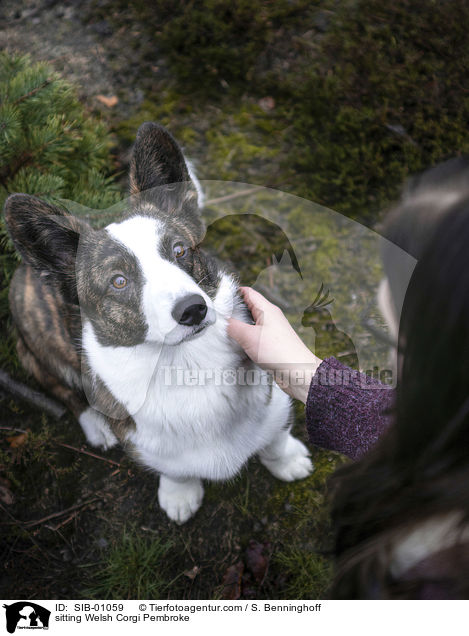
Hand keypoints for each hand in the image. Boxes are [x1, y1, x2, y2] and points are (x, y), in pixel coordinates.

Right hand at [227, 287, 321, 402]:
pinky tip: (239, 344)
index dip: (233, 292)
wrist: (298, 372)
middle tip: (219, 315)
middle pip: (249, 306)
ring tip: (226, 330)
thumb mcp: (249, 337)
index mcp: (267, 309)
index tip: (219, 297)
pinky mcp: (273, 343)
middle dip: (234, 310)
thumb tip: (221, 320)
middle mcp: (270, 317)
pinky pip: (256, 335)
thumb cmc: (279, 352)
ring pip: (252, 322)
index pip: (248, 292)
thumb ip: (233, 326)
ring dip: (240, 324)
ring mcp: (272, 330)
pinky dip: (246, 337)